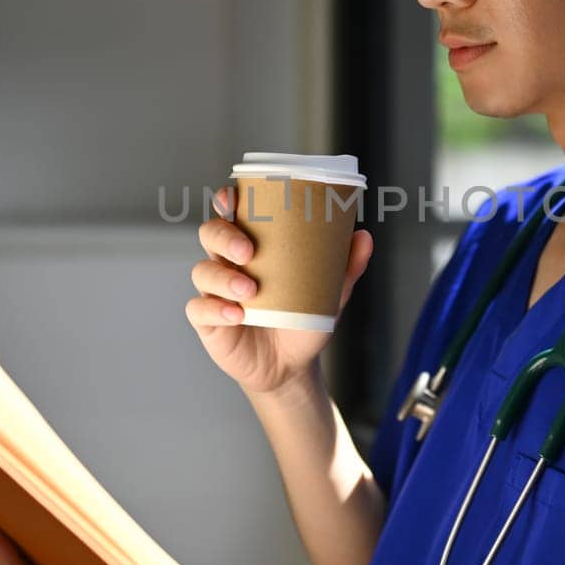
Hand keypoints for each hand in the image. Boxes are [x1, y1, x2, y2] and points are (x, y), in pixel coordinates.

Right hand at [187, 184, 372, 396]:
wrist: (292, 367)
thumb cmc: (303, 320)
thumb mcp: (329, 294)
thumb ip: (345, 267)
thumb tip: (364, 237)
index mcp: (252, 246)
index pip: (231, 214)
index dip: (226, 200)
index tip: (232, 197)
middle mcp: (228, 263)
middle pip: (211, 234)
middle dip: (225, 236)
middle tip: (249, 251)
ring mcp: (215, 291)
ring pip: (203, 270)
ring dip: (223, 277)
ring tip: (249, 290)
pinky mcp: (207, 320)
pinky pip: (200, 309)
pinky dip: (216, 309)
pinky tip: (237, 314)